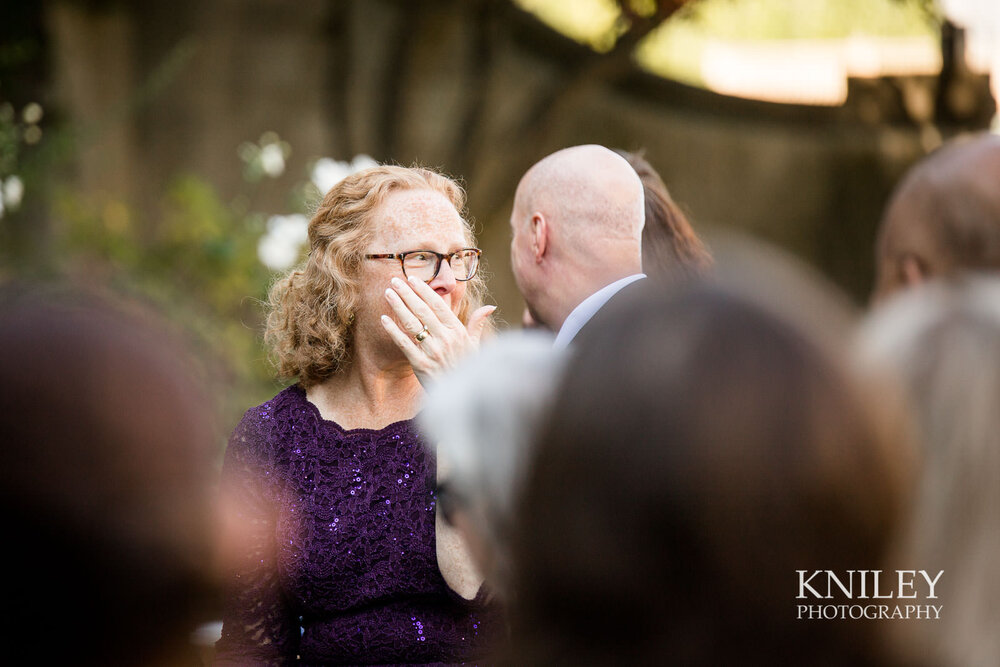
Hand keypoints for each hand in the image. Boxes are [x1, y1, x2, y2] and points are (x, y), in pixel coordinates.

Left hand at [381, 275, 495, 385]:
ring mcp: (432, 351)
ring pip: (412, 323)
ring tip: (388, 293)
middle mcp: (445, 339)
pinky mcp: (420, 364)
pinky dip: (393, 330)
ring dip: (398, 306)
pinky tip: (383, 319)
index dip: (424, 290)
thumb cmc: (467, 368)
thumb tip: (490, 307)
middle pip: (422, 310)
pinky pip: (404, 343)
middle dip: (407, 293)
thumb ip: (477, 324)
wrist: (461, 396)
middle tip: (394, 280)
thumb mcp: (475, 346)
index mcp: (458, 331)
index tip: (411, 279)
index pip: (438, 305)